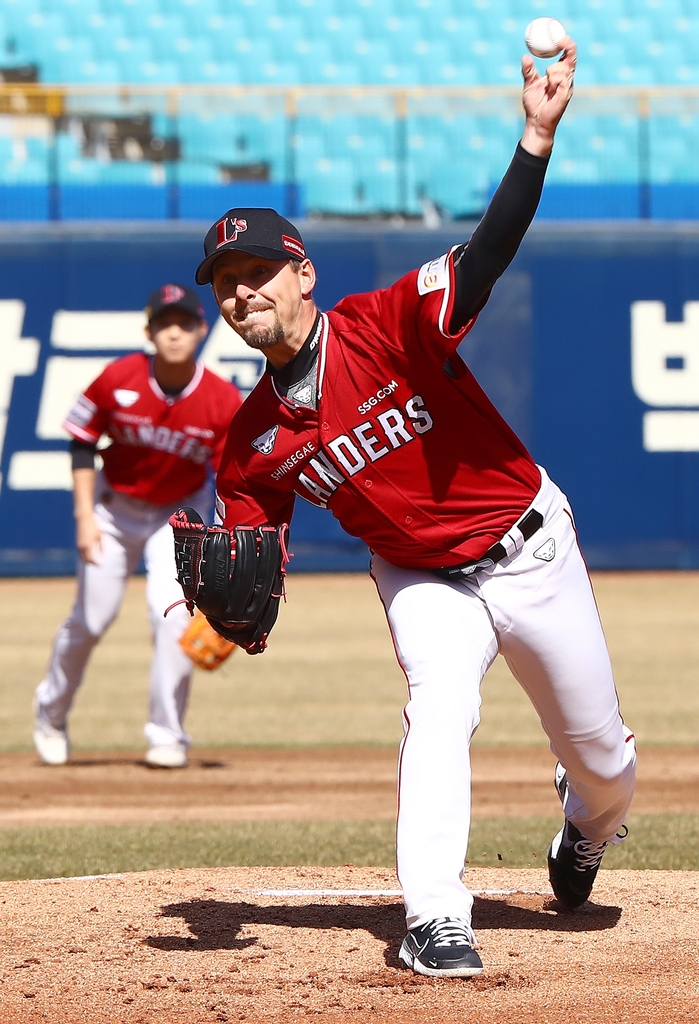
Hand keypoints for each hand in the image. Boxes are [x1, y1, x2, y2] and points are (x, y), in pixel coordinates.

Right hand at [76, 513, 101, 563]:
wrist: (83, 518)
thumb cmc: (93, 526)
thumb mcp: (100, 535)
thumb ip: (101, 546)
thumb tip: (103, 555)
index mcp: (88, 545)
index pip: (91, 559)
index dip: (95, 564)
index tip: (100, 566)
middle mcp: (82, 546)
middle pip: (85, 560)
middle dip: (91, 563)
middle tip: (97, 566)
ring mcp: (78, 545)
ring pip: (82, 557)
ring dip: (87, 560)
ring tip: (94, 562)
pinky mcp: (77, 542)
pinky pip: (80, 553)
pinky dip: (84, 556)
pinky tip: (89, 556)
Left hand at [520, 36, 576, 156]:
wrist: (535, 122)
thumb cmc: (534, 105)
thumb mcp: (529, 84)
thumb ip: (528, 71)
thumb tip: (525, 57)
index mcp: (559, 76)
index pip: (567, 57)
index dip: (566, 46)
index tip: (560, 37)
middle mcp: (566, 80)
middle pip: (571, 59)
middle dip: (569, 47)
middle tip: (561, 41)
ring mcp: (567, 87)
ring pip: (565, 69)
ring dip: (554, 69)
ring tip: (547, 79)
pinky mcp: (566, 94)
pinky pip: (562, 80)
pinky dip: (555, 78)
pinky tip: (550, 84)